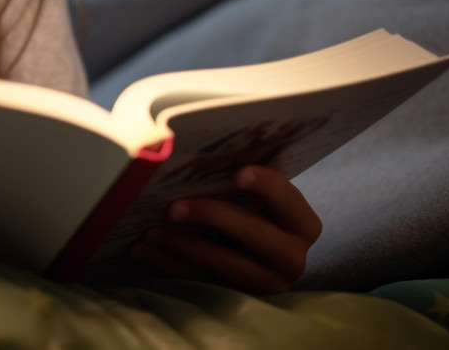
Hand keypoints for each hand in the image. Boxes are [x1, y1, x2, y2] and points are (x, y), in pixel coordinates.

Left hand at [131, 165, 321, 293]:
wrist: (263, 256)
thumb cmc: (256, 210)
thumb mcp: (260, 195)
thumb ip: (245, 175)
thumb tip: (198, 150)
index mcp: (302, 223)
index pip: (287, 199)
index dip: (266, 185)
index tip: (237, 173)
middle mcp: (292, 257)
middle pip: (253, 233)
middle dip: (211, 216)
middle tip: (173, 207)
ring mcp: (267, 282)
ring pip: (224, 265)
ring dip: (182, 246)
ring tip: (150, 232)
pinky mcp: (239, 298)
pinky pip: (202, 281)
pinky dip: (171, 264)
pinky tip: (145, 250)